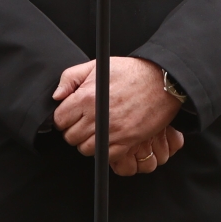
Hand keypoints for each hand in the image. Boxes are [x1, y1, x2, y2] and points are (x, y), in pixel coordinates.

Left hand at [54, 57, 184, 174]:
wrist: (164, 80)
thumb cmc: (132, 71)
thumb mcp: (97, 65)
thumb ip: (70, 77)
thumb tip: (57, 96)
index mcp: (86, 97)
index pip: (59, 120)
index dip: (64, 118)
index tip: (73, 114)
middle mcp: (97, 116)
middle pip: (70, 137)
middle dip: (75, 130)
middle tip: (87, 122)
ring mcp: (113, 131)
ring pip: (85, 149)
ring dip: (89, 142)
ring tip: (98, 130)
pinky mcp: (128, 140)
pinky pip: (106, 156)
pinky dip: (105, 150)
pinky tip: (110, 137)